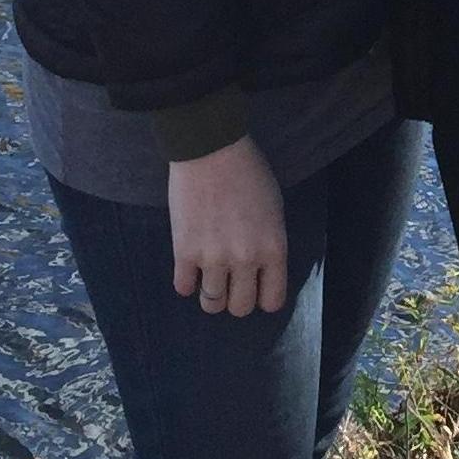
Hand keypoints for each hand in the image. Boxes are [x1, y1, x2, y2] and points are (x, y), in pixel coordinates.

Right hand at [167, 138, 286, 316]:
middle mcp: (245, 260)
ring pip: (212, 304)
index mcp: (273, 249)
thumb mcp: (274, 210)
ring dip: (211, 294)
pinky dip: (187, 282)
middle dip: (236, 298)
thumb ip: (269, 243)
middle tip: (231, 282)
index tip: (256, 287)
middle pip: (240, 308)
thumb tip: (262, 270)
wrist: (211, 150)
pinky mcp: (184, 252)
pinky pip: (183, 288)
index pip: (272, 301)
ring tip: (209, 277)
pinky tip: (190, 267)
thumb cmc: (249, 172)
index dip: (263, 297)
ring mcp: (213, 259)